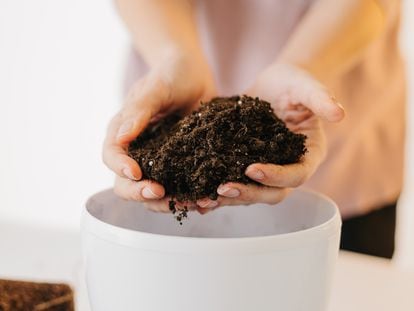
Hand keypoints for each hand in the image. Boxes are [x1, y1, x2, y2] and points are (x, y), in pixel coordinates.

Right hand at [103, 54, 215, 211]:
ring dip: (170, 202)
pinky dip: (192, 198)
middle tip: (161, 193)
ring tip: (191, 202)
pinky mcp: (181, 167)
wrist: (195, 76)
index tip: (137, 174)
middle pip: (128, 184)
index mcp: (123, 132)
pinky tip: (207, 201)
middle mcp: (138, 152)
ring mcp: (160, 162)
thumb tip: (120, 137)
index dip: (120, 168)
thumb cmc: (171, 75)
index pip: (112, 157)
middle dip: (142, 193)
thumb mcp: (156, 88)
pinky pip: (181, 188)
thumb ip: (139, 111)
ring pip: (155, 194)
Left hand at [196, 63, 343, 211]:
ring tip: (203, 198)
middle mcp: (287, 168)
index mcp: (307, 155)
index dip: (276, 176)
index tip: (252, 168)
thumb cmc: (294, 83)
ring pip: (249, 194)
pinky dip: (215, 193)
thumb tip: (340, 113)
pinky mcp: (244, 167)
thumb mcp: (306, 86)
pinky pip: (232, 184)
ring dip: (227, 198)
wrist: (273, 84)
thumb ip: (320, 98)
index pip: (296, 175)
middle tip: (222, 188)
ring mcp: (266, 170)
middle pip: (271, 193)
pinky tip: (196, 196)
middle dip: (247, 193)